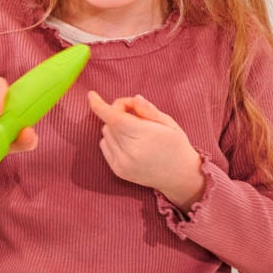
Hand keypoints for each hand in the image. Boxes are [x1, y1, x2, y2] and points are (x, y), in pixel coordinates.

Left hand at [86, 90, 204, 208]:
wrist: (180, 177)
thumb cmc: (176, 145)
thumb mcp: (169, 123)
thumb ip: (149, 110)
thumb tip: (134, 99)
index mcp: (143, 136)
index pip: (114, 117)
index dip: (99, 105)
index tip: (91, 95)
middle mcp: (129, 151)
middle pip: (110, 122)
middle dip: (118, 112)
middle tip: (136, 113)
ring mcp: (122, 163)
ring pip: (105, 133)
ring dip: (115, 126)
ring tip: (135, 130)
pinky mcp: (118, 171)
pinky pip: (104, 146)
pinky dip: (112, 139)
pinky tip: (128, 142)